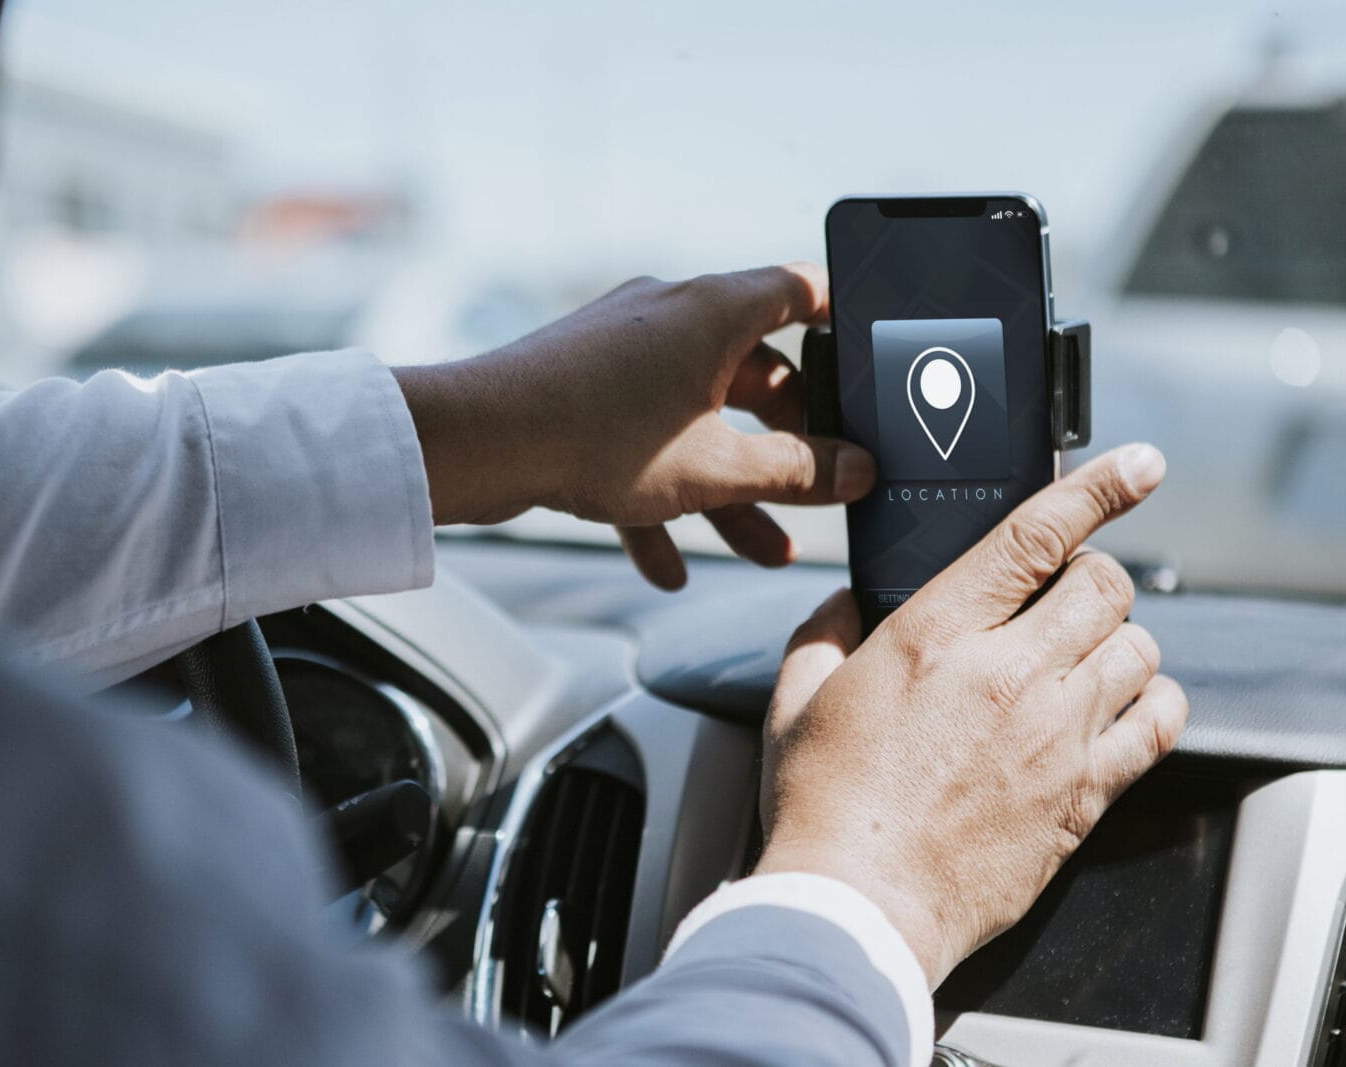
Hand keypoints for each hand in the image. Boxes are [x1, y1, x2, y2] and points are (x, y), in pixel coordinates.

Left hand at [394, 265, 876, 587]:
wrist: (477, 442)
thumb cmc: (598, 435)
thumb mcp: (717, 468)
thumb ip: (796, 472)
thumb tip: (859, 470)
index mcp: (714, 311)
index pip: (800, 292)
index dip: (842, 320)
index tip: (867, 359)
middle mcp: (670, 319)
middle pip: (754, 374)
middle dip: (788, 444)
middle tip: (818, 491)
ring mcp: (622, 355)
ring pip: (697, 421)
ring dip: (730, 487)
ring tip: (762, 551)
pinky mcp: (582, 393)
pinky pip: (639, 443)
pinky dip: (659, 497)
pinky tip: (667, 567)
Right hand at [753, 444, 1187, 986]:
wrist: (859, 906)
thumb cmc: (822, 807)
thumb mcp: (795, 699)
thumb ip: (822, 633)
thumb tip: (846, 604)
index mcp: (935, 636)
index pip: (1036, 536)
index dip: (1098, 488)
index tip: (1138, 464)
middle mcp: (1008, 674)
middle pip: (1103, 585)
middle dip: (1092, 575)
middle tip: (1064, 593)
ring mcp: (1056, 735)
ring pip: (1140, 648)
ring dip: (1119, 639)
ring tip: (1084, 656)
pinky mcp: (1084, 794)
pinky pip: (1160, 724)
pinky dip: (1155, 702)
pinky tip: (1126, 705)